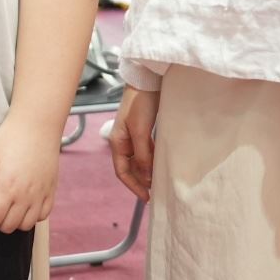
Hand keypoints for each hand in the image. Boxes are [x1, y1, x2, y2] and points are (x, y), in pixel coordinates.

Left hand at [0, 113, 59, 231]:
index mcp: (8, 188)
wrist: (37, 126)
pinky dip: (32, 217)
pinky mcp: (51, 192)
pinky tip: (23, 205)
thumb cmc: (10, 139)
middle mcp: (26, 196)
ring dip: (14, 222)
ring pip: (26, 225)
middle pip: (9, 226)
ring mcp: (41, 196)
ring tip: (7, 208)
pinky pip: (43, 216)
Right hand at [108, 85, 158, 202]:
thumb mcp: (141, 131)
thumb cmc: (140, 104)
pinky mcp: (143, 131)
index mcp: (117, 142)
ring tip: (160, 182)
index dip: (133, 186)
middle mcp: (123, 141)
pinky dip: (152, 161)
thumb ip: (143, 155)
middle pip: (130, 168)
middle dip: (140, 182)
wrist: (146, 81)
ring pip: (139, 161)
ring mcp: (133, 136)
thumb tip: (146, 177)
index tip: (147, 198)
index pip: (122, 171)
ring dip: (147, 172)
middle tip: (155, 194)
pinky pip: (146, 152)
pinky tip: (162, 164)